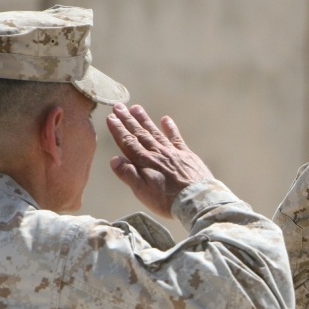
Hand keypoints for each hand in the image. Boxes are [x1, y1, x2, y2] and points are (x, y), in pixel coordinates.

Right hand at [106, 103, 212, 217]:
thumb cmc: (167, 201)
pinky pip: (176, 138)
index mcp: (145, 162)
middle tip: (119, 106)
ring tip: (136, 108)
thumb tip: (114, 159)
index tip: (111, 117)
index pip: (128, 143)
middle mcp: (158, 153)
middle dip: (128, 120)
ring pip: (155, 133)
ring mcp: (173, 152)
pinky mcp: (187, 155)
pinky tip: (165, 119)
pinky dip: (170, 128)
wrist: (197, 200)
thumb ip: (128, 174)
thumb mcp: (142, 192)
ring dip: (145, 120)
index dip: (118, 130)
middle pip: (140, 134)